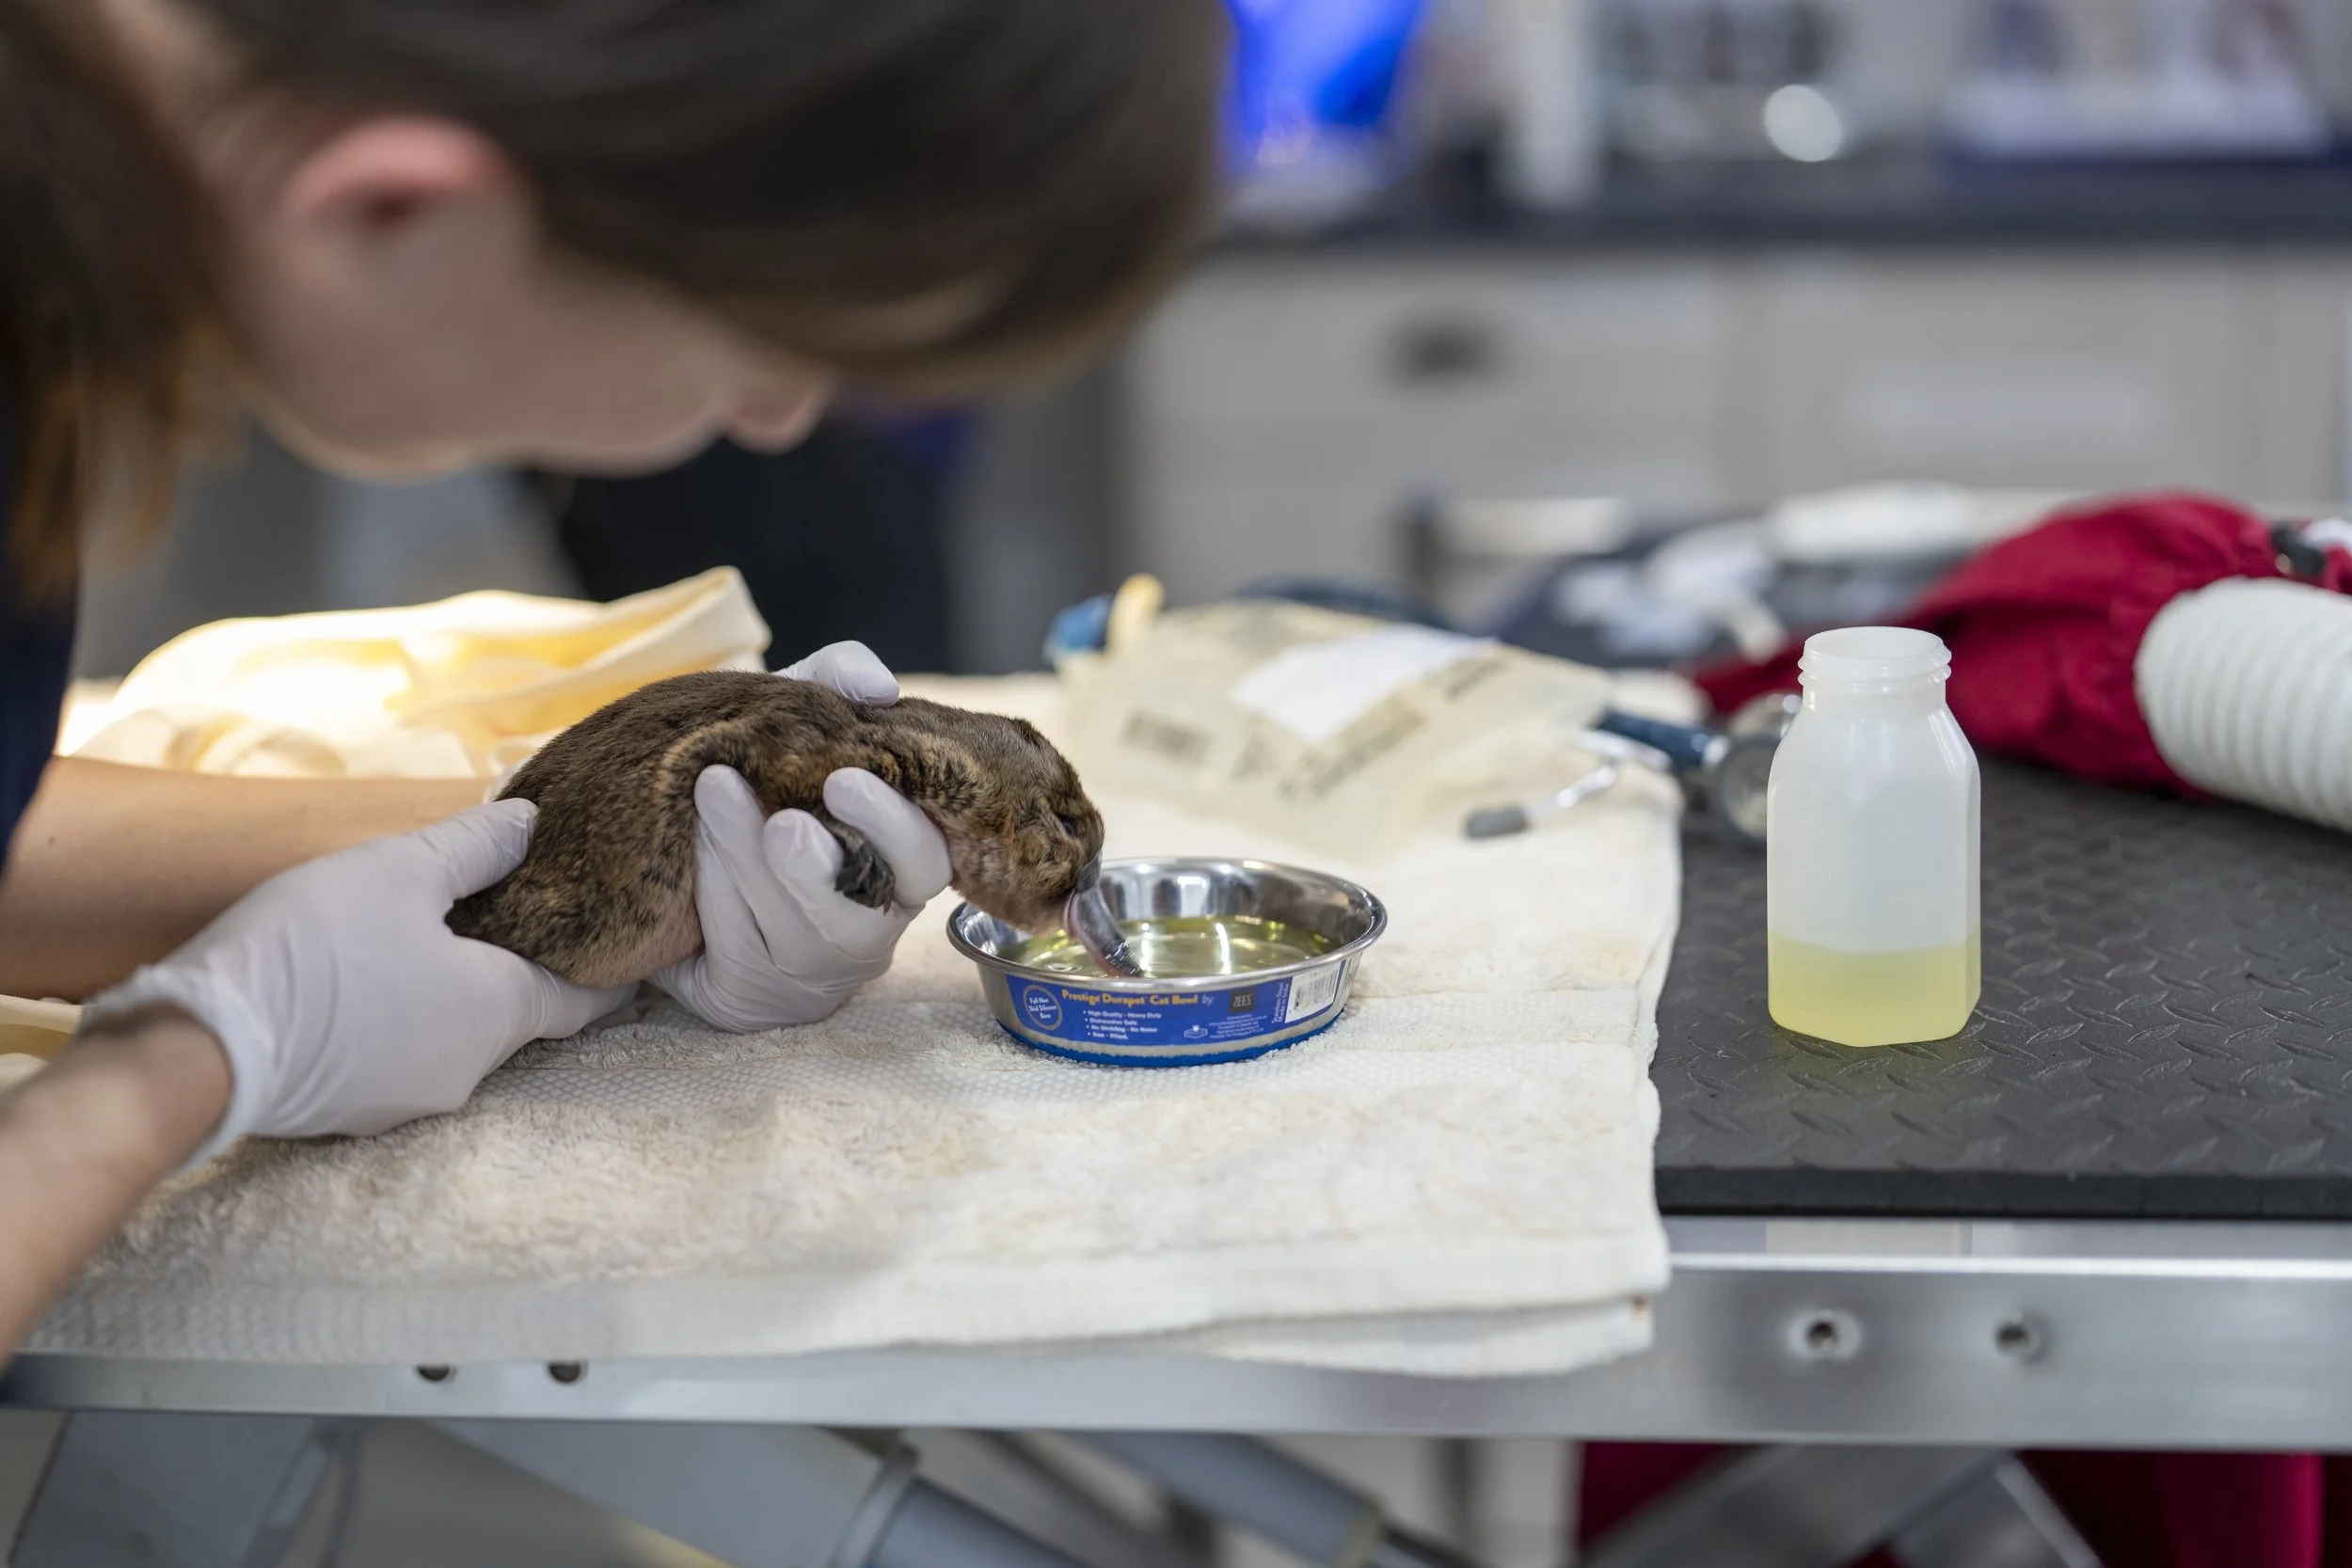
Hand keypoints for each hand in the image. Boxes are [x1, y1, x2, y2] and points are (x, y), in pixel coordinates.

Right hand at [79, 802, 631, 1167]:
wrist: (202, 1046)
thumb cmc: (314, 950)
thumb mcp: (399, 872)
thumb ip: (474, 847)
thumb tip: (529, 823)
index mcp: (498, 1013)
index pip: (582, 998)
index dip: (608, 968)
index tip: (631, 943)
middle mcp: (467, 1070)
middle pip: (518, 1015)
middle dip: (522, 968)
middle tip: (525, 916)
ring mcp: (408, 1099)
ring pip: (455, 1037)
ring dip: (454, 994)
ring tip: (438, 938)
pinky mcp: (352, 1111)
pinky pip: (400, 1055)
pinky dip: (404, 1020)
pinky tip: (375, 982)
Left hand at [653, 643, 952, 1031]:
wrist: (682, 852)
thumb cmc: (767, 785)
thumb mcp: (799, 725)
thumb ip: (836, 683)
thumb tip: (879, 686)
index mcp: (896, 872)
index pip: (924, 861)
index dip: (892, 827)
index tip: (844, 782)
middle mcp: (864, 935)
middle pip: (847, 913)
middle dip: (811, 866)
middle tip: (784, 823)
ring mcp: (806, 975)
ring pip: (784, 929)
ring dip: (745, 861)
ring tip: (714, 794)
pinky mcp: (746, 999)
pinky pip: (731, 950)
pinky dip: (710, 897)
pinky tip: (687, 854)